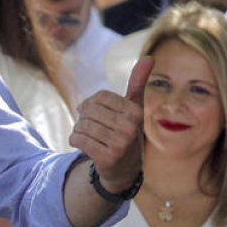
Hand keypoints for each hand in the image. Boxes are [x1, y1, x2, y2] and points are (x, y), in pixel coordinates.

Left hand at [70, 56, 152, 191]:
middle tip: (95, 128)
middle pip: (88, 111)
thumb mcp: (134, 107)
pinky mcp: (107, 158)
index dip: (92, 104)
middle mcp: (130, 128)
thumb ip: (138, 83)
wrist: (124, 168)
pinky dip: (75, 141)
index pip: (99, 97)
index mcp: (136, 112)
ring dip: (80, 130)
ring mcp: (120, 145)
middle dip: (84, 118)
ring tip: (91, 137)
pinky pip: (78, 139)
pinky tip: (85, 146)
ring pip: (81, 125)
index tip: (97, 113)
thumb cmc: (126, 131)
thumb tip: (150, 57)